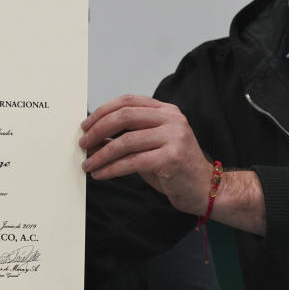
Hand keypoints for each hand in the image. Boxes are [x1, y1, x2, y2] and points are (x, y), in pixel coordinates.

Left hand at [78, 94, 212, 215]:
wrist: (205, 188)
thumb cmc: (174, 167)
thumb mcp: (150, 145)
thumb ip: (126, 137)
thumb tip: (93, 137)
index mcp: (166, 111)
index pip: (128, 101)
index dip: (102, 111)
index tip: (85, 125)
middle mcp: (172, 120)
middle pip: (124, 116)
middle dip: (98, 130)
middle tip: (83, 143)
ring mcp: (174, 137)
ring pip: (126, 141)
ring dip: (101, 154)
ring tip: (88, 164)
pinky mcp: (171, 158)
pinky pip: (132, 162)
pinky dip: (112, 169)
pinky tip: (100, 174)